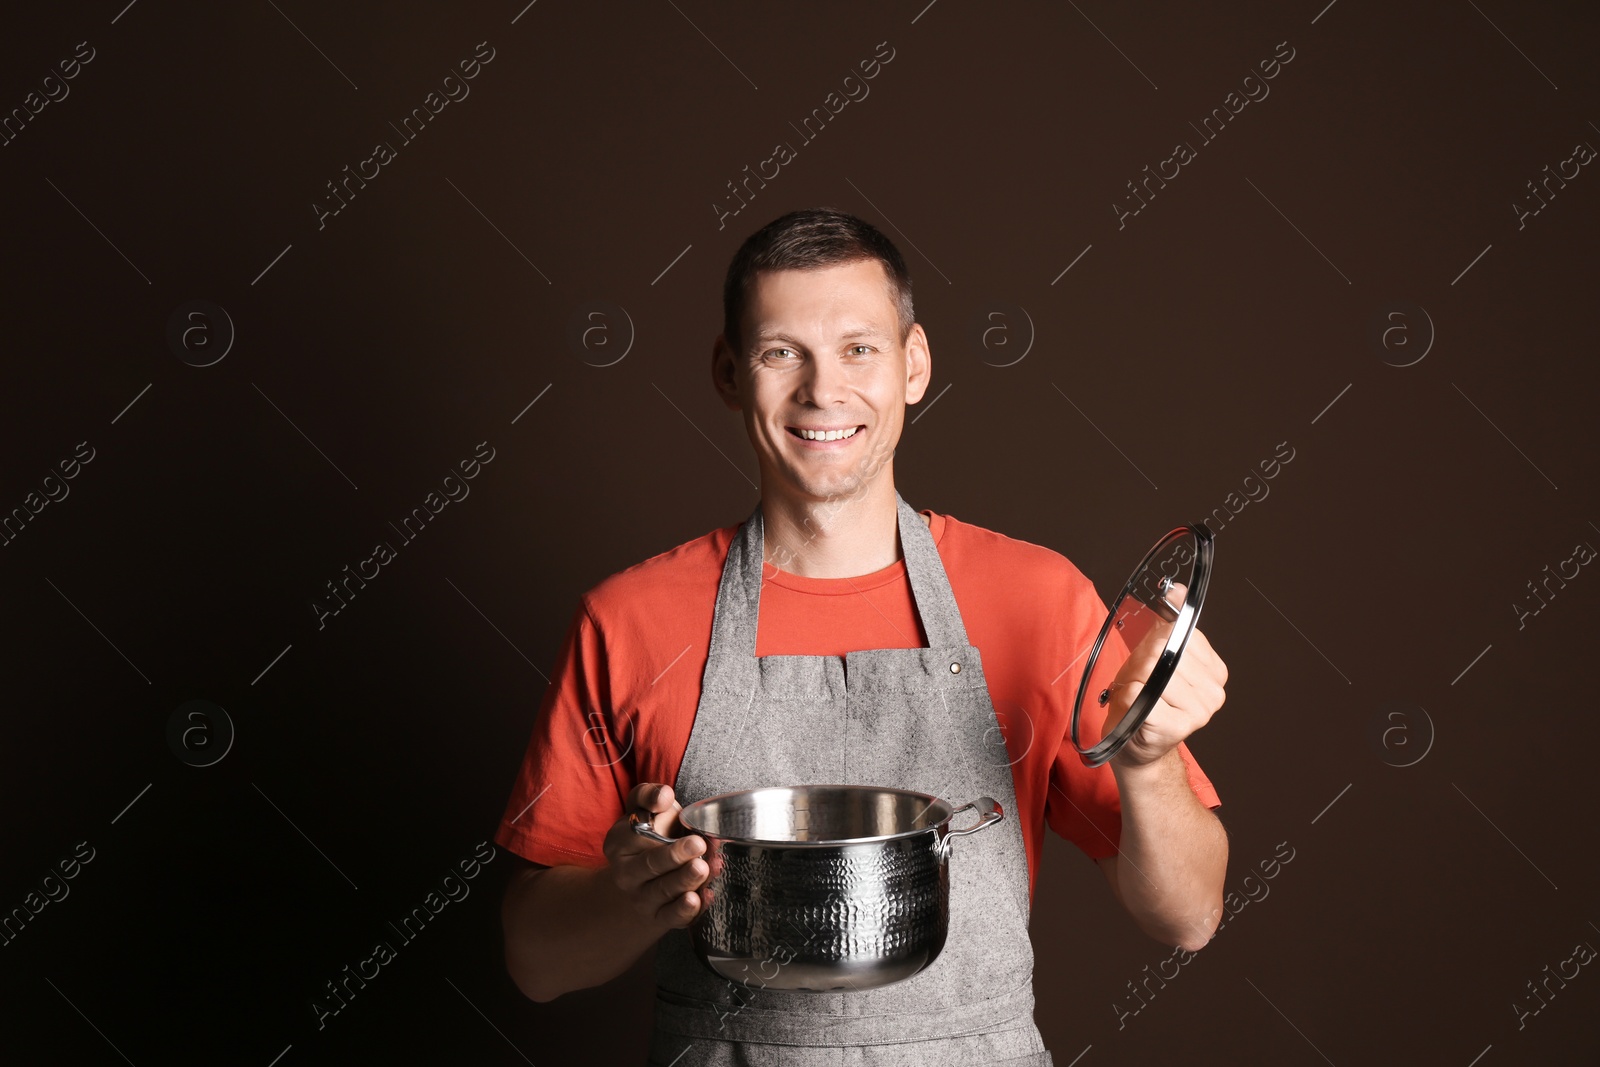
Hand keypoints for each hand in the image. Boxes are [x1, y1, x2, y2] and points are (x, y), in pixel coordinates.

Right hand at [602, 783, 710, 929]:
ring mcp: (640, 898)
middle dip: (675, 857)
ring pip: (663, 893)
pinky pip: (672, 917)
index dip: (660, 832)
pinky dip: (689, 910)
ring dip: (686, 881)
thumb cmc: (649, 834)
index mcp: (618, 844)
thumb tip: (663, 796)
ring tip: (705, 869)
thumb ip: (650, 796)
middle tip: (699, 846)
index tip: (689, 831)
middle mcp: (625, 874)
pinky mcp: (658, 918)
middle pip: (649, 867)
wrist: (642, 877)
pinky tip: (706, 896)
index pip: (636, 837)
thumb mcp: (643, 809)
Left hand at [1104, 584, 1227, 768]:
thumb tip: (1178, 589)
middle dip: (1140, 664)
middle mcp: (1215, 691)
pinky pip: (1138, 692)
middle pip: (1162, 651)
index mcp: (1215, 670)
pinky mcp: (1177, 726)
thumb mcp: (1153, 653)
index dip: (1155, 644)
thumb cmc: (1144, 697)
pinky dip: (1126, 697)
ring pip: (1149, 671)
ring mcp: (1200, 711)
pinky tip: (1135, 710)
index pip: (1178, 634)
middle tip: (1139, 685)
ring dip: (1131, 681)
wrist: (1135, 744)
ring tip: (1138, 698)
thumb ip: (1170, 621)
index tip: (1153, 663)